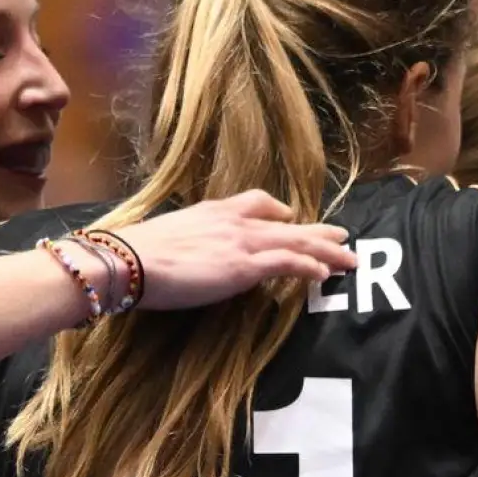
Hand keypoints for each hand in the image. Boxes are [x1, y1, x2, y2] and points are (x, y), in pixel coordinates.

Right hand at [115, 190, 357, 310]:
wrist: (129, 259)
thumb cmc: (138, 254)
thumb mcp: (169, 237)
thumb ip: (190, 242)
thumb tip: (193, 257)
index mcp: (214, 211)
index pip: (255, 202)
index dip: (278, 211)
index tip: (292, 217)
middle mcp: (234, 221)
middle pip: (286, 222)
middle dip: (316, 230)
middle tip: (341, 235)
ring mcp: (242, 242)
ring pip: (296, 241)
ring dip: (325, 250)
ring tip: (348, 258)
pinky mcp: (244, 266)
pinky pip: (289, 263)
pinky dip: (311, 266)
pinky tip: (325, 273)